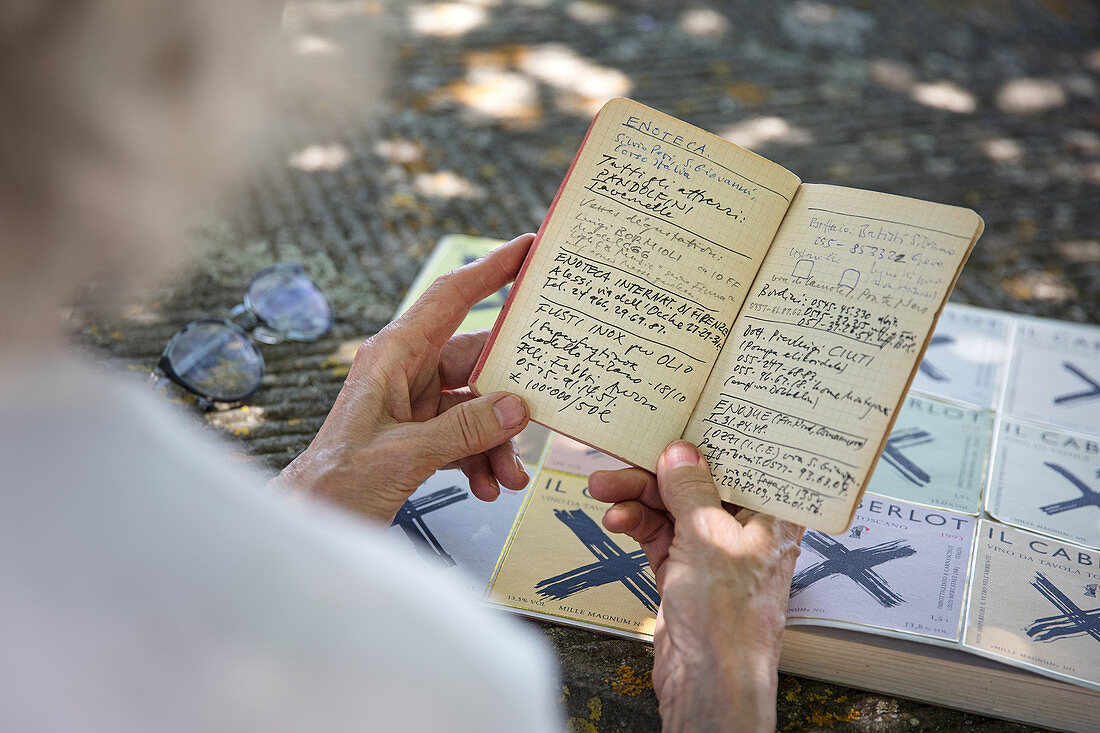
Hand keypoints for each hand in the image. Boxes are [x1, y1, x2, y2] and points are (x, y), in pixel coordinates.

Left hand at [279, 233, 535, 522]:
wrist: (310, 522)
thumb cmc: (335, 482)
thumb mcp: (404, 455)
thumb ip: (463, 430)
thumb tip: (516, 408)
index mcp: (392, 355)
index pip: (450, 297)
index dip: (491, 269)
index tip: (528, 249)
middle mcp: (405, 372)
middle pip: (476, 361)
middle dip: (510, 396)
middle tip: (544, 407)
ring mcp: (414, 404)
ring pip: (476, 406)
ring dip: (498, 441)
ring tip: (510, 475)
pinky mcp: (418, 435)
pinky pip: (465, 435)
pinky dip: (481, 459)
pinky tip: (489, 486)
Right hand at [588, 441, 803, 732]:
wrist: (707, 682)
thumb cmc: (730, 623)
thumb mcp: (707, 538)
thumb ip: (691, 488)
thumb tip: (680, 452)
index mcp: (770, 516)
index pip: (743, 463)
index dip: (713, 440)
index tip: (681, 419)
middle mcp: (744, 529)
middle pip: (697, 481)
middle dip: (656, 472)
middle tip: (622, 460)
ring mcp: (711, 550)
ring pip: (670, 506)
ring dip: (637, 496)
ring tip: (606, 490)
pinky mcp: (684, 570)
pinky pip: (656, 533)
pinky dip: (635, 523)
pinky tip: (617, 519)